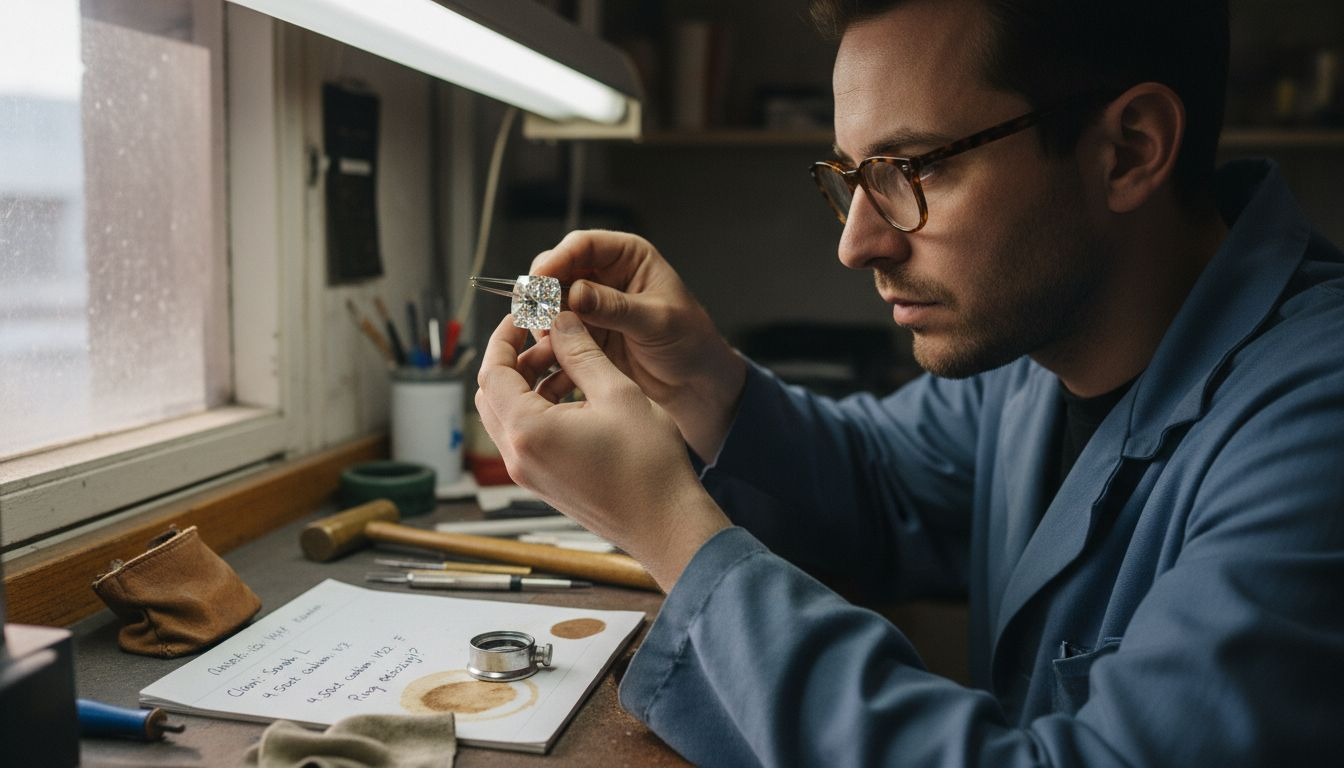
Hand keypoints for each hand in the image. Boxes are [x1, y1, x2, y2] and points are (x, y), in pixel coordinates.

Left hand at [475, 312, 730, 590]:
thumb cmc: (648, 468)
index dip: (504, 338)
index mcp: (528, 431)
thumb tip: (562, 324)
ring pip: (507, 416)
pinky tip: (574, 396)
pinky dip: (538, 410)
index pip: (492, 372)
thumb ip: (582, 353)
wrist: (665, 523)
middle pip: (491, 394)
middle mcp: (518, 456)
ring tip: (567, 364)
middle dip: (514, 360)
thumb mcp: (617, 393)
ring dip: (527, 385)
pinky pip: (526, 437)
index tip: (523, 318)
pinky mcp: (545, 483)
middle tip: (545, 338)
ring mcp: (529, 474)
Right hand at [529, 230, 745, 461]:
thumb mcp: (657, 321)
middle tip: (536, 313)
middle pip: (558, 269)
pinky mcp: (584, 333)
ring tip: (546, 338)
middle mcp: (605, 275)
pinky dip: (548, 340)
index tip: (539, 280)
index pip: (583, 246)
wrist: (694, 383)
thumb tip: (576, 293)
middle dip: (543, 290)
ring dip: (542, 318)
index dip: (557, 260)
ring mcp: (592, 305)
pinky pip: (554, 330)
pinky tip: (550, 353)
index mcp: (629, 257)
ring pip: (550, 301)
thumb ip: (616, 307)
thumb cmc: (690, 342)